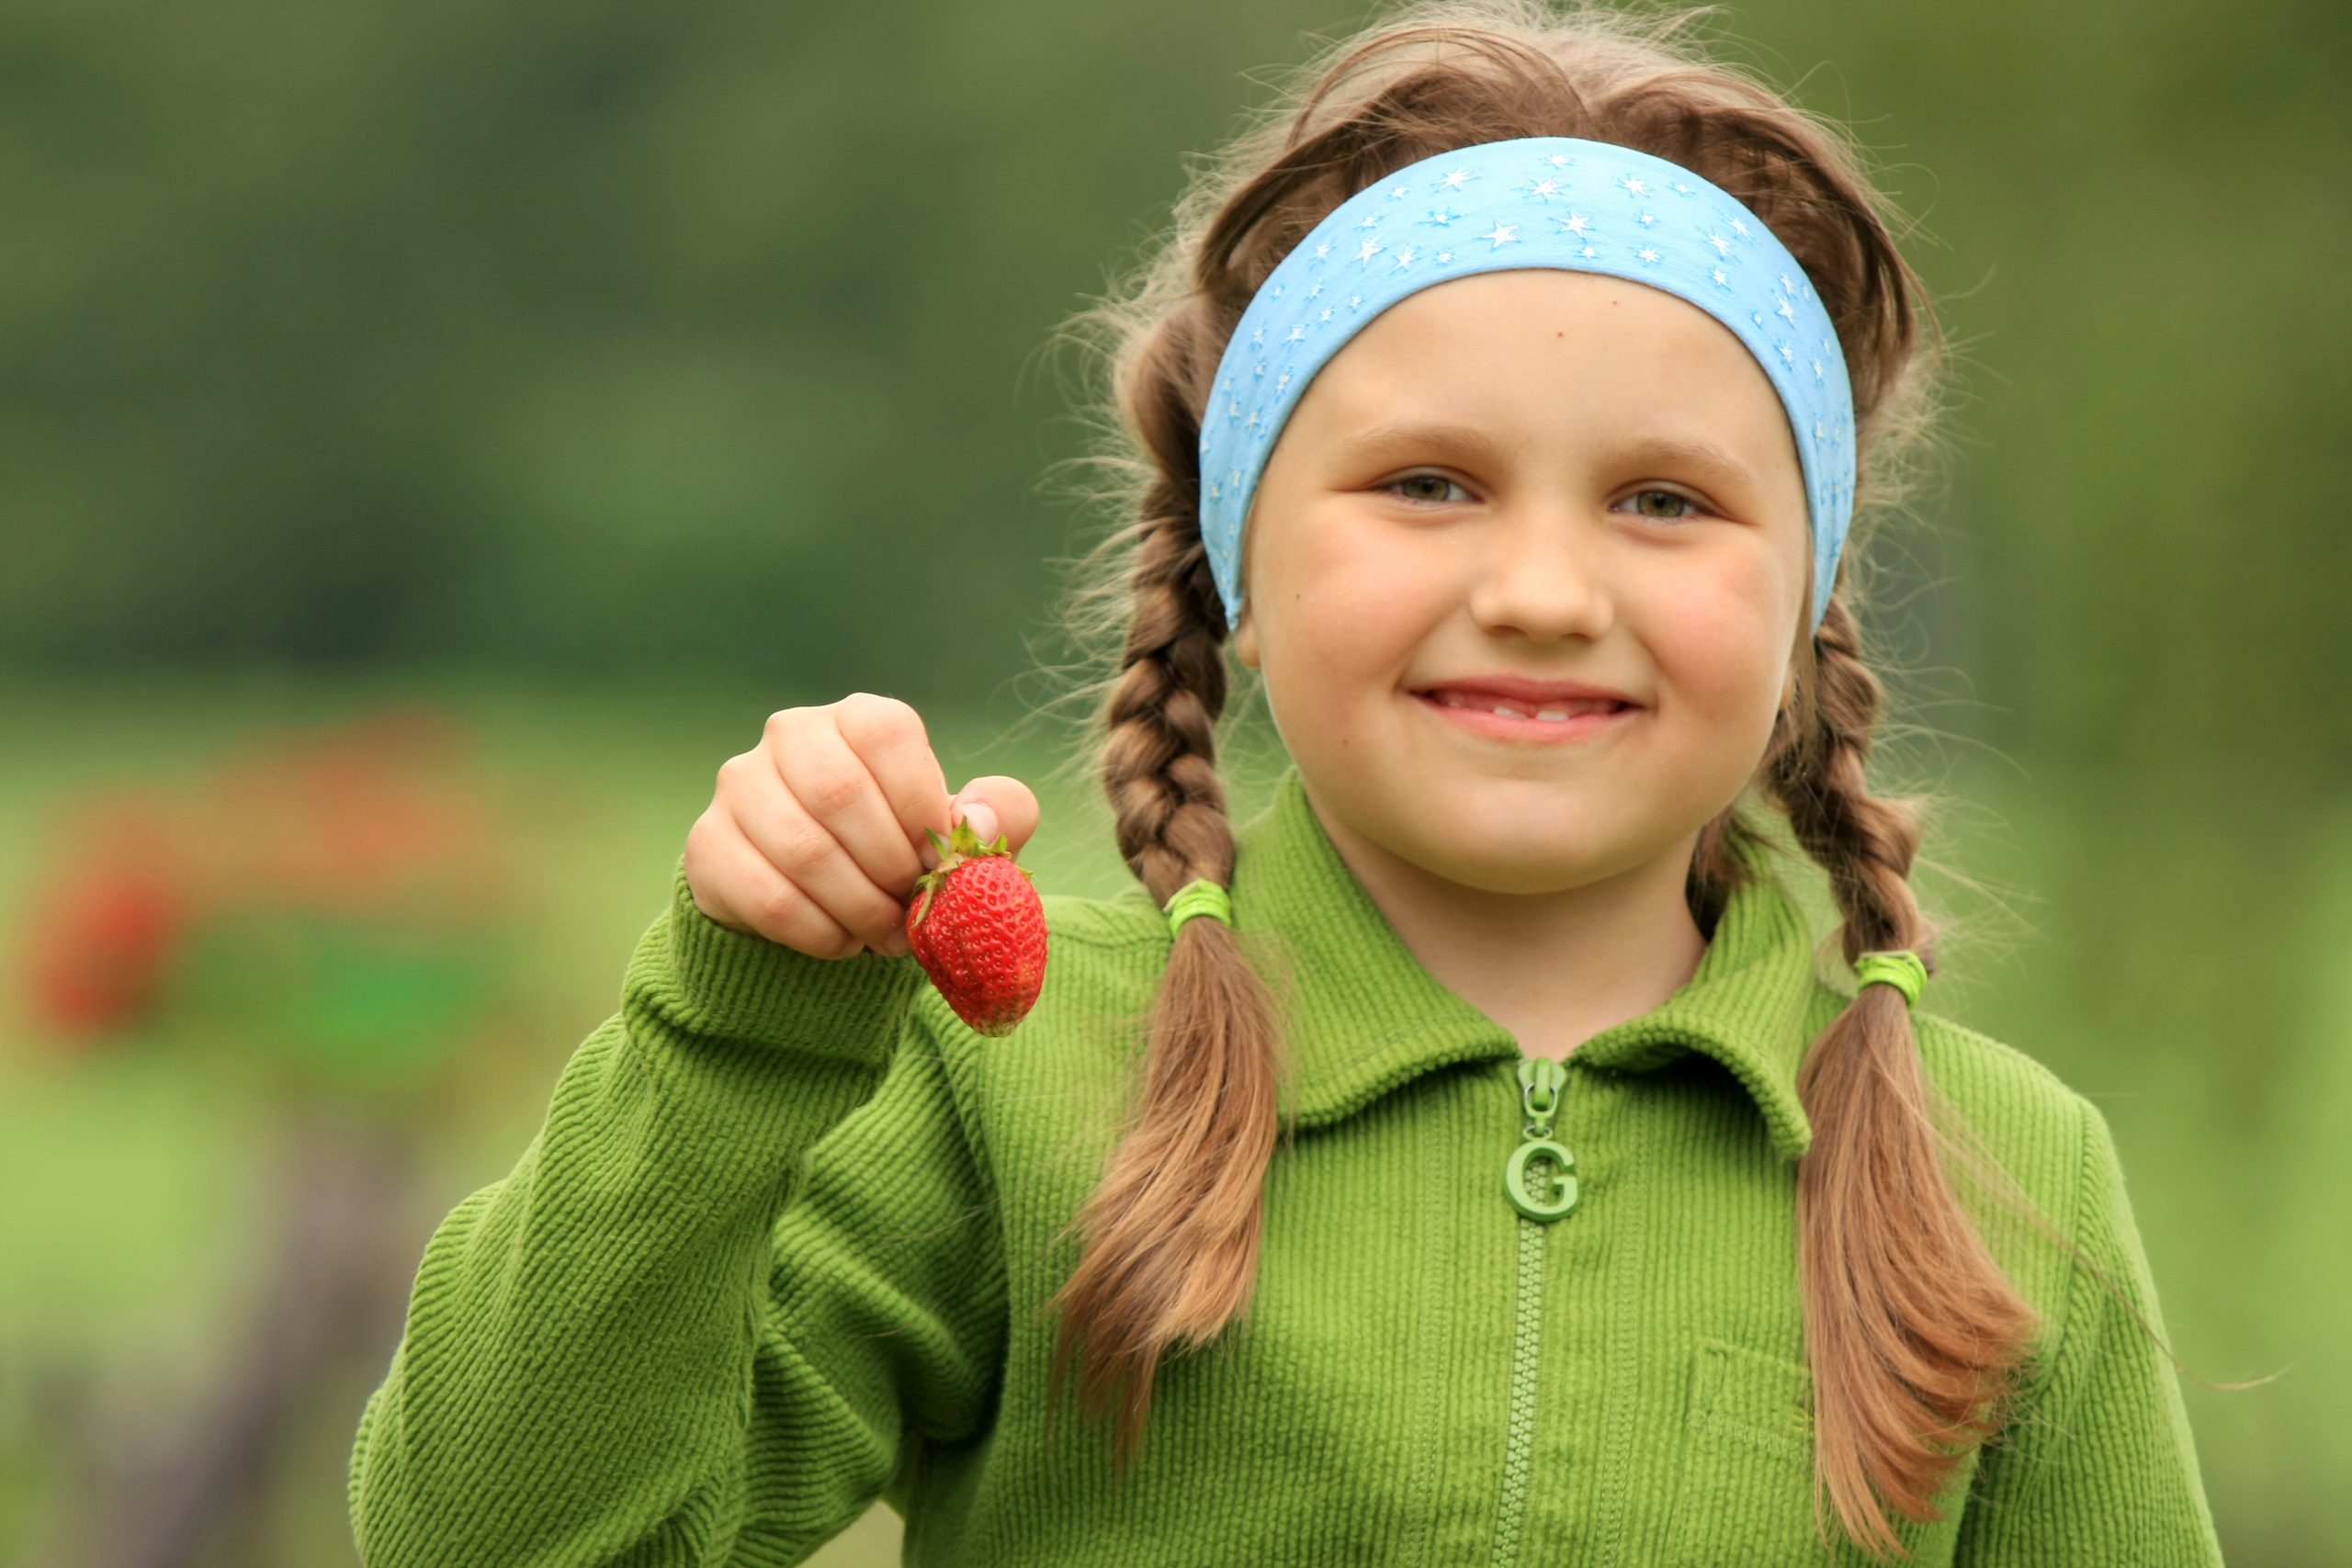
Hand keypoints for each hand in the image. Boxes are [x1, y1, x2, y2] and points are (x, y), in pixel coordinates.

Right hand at [684, 693, 1038, 959]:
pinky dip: (820, 933)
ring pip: (803, 852)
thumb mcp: (960, 831)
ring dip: (859, 909)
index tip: (940, 861)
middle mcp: (790, 735)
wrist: (816, 896)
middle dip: (890, 868)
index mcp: (857, 717)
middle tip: (914, 911)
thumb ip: (997, 817)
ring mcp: (740, 786)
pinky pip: (769, 898)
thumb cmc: (900, 849)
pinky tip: (842, 942)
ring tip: (887, 936)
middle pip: (840, 795)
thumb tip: (976, 827)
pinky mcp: (709, 845)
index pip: (886, 735)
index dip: (921, 805)